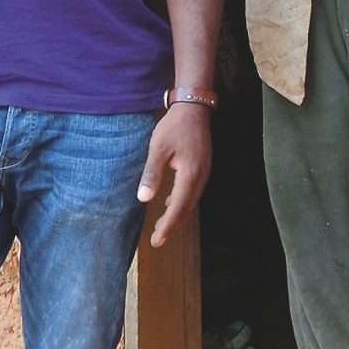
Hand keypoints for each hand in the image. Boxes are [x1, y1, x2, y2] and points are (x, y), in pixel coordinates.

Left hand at [136, 103, 211, 247]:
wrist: (194, 107)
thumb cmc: (175, 126)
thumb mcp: (158, 148)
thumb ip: (152, 174)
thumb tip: (143, 199)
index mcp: (189, 174)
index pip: (178, 207)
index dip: (167, 226)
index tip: (156, 241)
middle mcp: (201, 176)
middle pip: (187, 208)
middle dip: (172, 224)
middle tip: (157, 238)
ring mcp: (205, 172)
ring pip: (191, 201)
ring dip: (178, 213)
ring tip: (162, 224)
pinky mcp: (203, 167)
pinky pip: (194, 191)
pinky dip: (183, 201)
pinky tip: (171, 201)